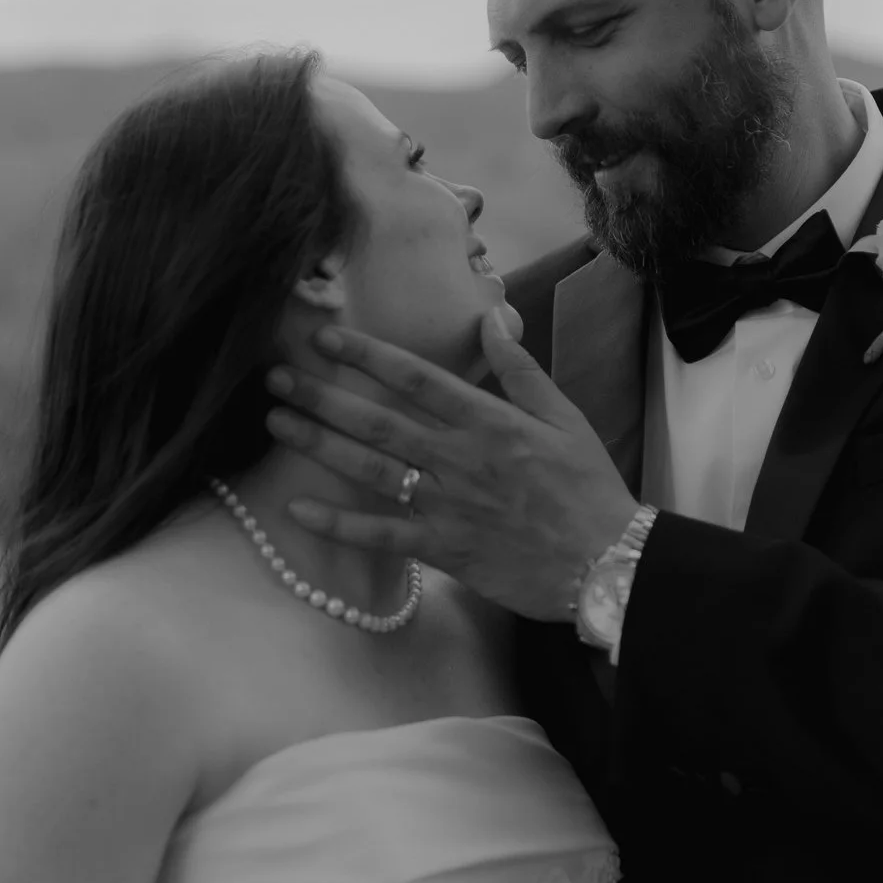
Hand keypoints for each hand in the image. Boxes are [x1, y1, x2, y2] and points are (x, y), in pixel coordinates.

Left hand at [264, 307, 639, 620]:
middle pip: (378, 420)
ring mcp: (448, 505)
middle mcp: (460, 459)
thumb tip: (493, 319)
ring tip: (276, 422)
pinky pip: (381, 536)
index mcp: (490, 421)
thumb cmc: (587, 488)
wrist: (606, 563)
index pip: (417, 378)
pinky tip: (297, 509)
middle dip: (323, 396)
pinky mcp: (444, 549)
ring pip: (370, 470)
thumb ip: (521, 370)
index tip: (327, 338)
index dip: (368, 356)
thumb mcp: (565, 417)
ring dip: (319, 445)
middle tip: (276, 377)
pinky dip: (338, 524)